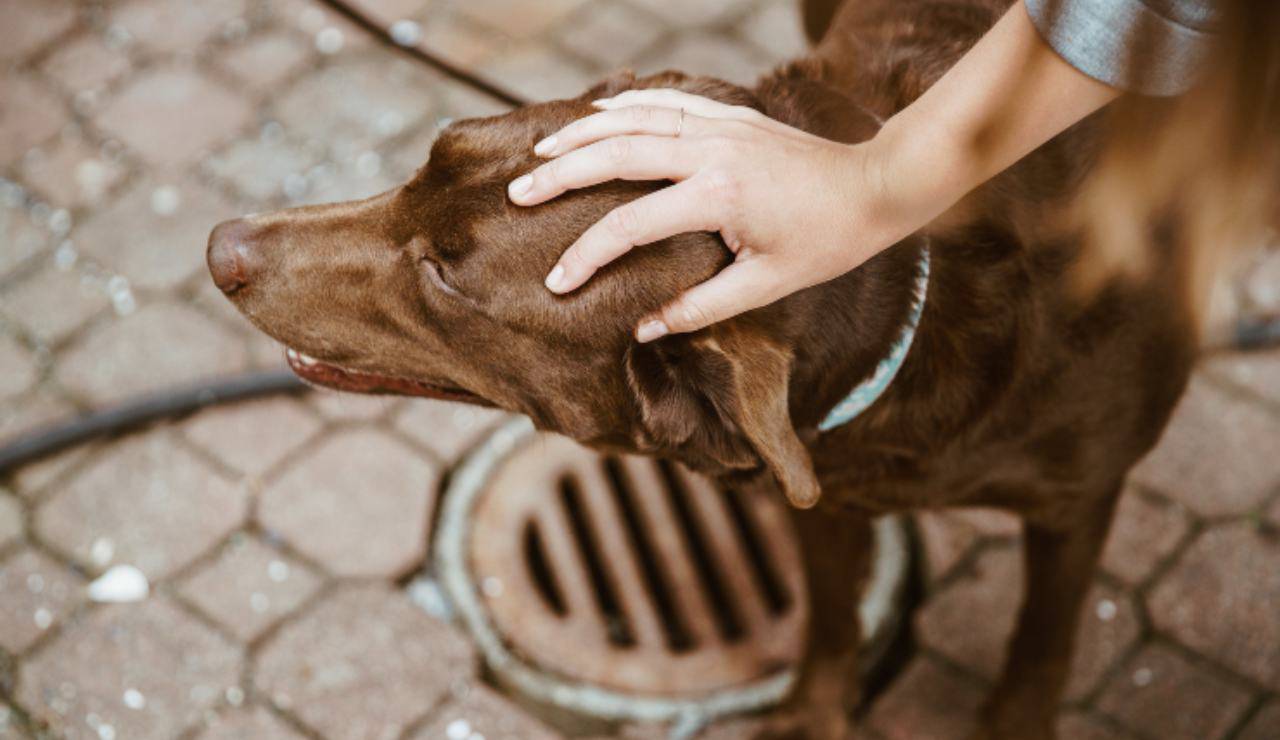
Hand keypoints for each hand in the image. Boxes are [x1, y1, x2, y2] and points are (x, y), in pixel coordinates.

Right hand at [507, 89, 914, 341]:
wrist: (876, 188)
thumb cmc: (826, 243)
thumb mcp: (765, 286)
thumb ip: (701, 307)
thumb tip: (644, 327)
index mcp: (718, 197)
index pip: (631, 224)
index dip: (588, 255)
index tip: (558, 282)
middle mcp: (712, 151)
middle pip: (616, 155)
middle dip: (561, 176)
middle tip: (518, 194)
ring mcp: (720, 126)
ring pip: (634, 118)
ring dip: (583, 133)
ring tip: (540, 152)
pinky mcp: (730, 115)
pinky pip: (666, 101)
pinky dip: (627, 105)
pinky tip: (598, 115)